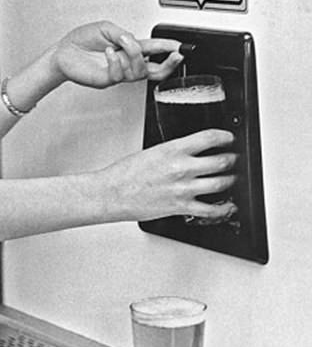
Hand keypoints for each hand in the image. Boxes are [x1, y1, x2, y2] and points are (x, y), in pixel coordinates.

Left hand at [51, 20, 183, 89]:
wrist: (62, 53)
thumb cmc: (81, 40)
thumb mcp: (106, 28)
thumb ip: (123, 34)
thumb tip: (135, 41)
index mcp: (128, 47)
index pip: (154, 49)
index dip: (169, 48)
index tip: (181, 47)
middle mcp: (126, 62)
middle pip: (155, 70)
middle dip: (169, 63)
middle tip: (176, 55)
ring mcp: (118, 72)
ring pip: (139, 72)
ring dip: (134, 55)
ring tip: (120, 44)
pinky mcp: (107, 80)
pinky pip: (120, 75)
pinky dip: (116, 61)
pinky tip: (109, 53)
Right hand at [100, 129, 237, 222]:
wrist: (112, 193)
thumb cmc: (126, 173)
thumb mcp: (152, 152)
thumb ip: (174, 152)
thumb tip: (190, 152)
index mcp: (173, 149)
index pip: (209, 137)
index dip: (225, 136)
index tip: (229, 137)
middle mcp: (182, 168)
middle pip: (221, 161)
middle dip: (232, 159)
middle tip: (234, 158)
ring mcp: (184, 188)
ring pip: (221, 183)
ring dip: (231, 180)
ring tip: (232, 178)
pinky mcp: (182, 207)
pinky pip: (211, 209)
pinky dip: (224, 208)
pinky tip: (228, 206)